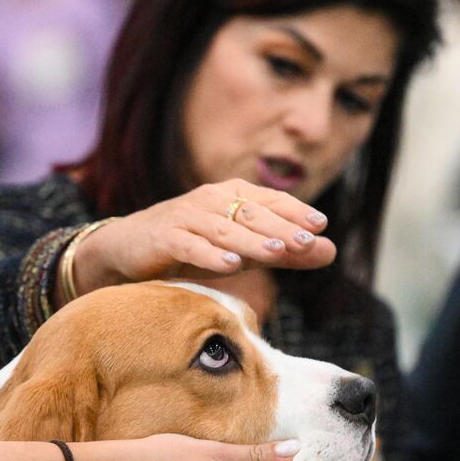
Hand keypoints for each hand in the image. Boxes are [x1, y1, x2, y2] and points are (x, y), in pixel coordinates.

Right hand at [69, 180, 335, 297]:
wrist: (128, 250)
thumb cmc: (193, 248)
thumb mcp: (243, 250)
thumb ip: (285, 252)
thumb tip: (332, 252)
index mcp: (233, 196)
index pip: (270, 202)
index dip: (296, 211)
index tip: (321, 226)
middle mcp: (211, 200)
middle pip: (252, 213)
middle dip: (281, 227)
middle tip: (307, 241)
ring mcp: (186, 216)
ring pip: (225, 229)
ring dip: (252, 240)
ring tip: (277, 252)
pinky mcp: (164, 237)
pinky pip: (190, 245)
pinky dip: (210, 254)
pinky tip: (231, 264)